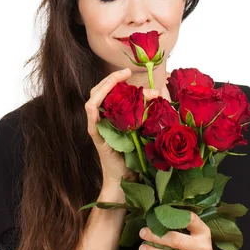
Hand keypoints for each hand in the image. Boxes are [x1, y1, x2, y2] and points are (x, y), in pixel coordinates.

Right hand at [84, 68, 160, 187]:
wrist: (128, 178)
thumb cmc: (138, 155)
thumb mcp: (145, 128)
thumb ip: (149, 112)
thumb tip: (158, 94)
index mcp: (113, 116)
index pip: (108, 91)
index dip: (115, 79)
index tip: (127, 71)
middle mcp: (102, 119)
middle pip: (98, 91)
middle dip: (112, 79)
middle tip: (126, 72)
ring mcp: (97, 126)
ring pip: (93, 99)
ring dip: (107, 87)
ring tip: (119, 79)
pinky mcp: (96, 136)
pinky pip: (91, 116)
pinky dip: (94, 105)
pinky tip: (101, 99)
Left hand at [138, 212, 214, 249]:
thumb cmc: (196, 243)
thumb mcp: (196, 233)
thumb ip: (184, 225)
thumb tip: (159, 214)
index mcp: (202, 232)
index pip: (190, 219)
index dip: (175, 214)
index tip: (160, 212)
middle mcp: (200, 246)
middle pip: (175, 239)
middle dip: (156, 236)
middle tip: (143, 232)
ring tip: (142, 248)